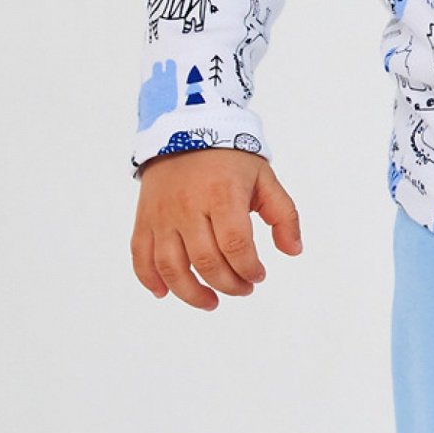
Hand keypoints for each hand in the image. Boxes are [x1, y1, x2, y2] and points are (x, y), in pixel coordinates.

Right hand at [130, 147, 300, 308]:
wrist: (186, 130)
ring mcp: (162, 215)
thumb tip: (293, 250)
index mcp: (222, 194)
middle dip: (229, 284)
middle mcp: (188, 206)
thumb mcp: (264, 179)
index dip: (249, 268)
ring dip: (191, 293)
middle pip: (206, 261)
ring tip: (210, 301)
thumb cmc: (229, 160)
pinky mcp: (144, 219)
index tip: (258, 275)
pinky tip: (165, 293)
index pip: (235, 244)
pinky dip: (150, 279)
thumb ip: (283, 215)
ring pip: (171, 266)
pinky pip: (140, 256)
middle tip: (243, 288)